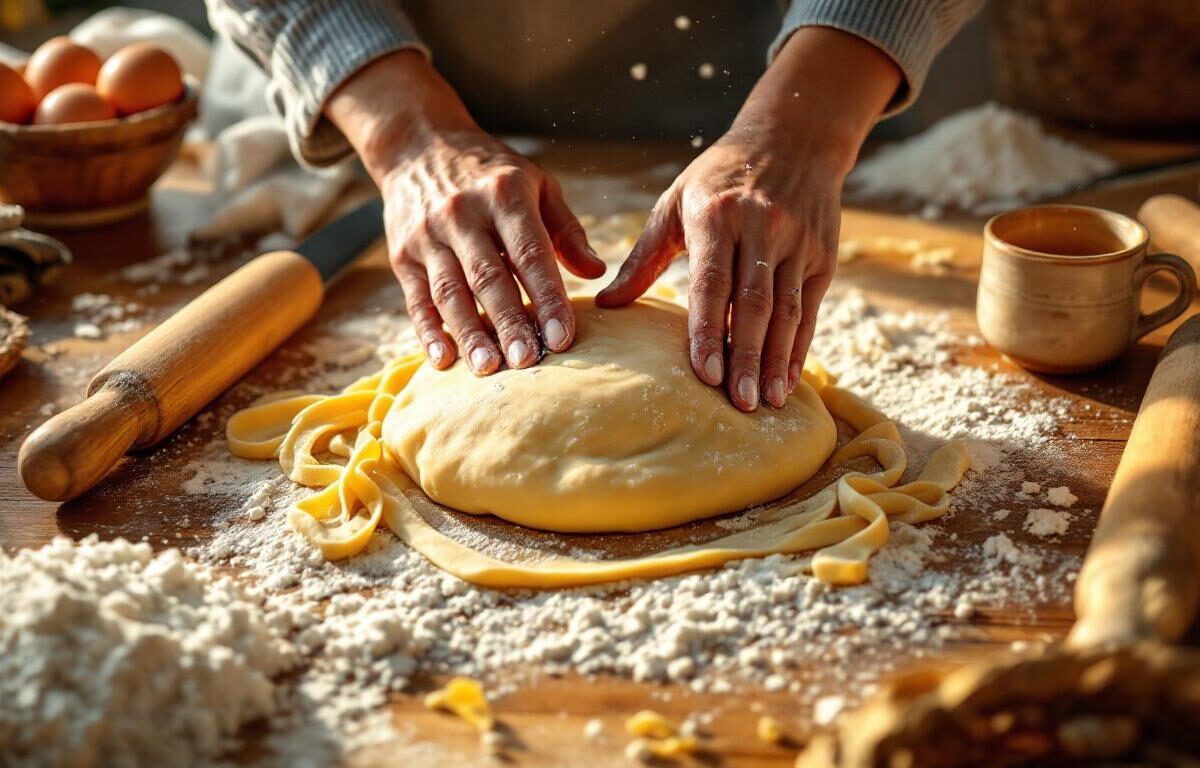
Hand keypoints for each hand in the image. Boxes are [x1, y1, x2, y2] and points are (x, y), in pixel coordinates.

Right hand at [327, 51, 603, 374]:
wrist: (418, 146)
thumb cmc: (491, 174)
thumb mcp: (536, 184)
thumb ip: (566, 230)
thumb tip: (596, 273)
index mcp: (504, 196)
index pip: (530, 253)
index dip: (547, 297)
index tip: (563, 337)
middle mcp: (462, 215)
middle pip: (488, 277)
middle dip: (509, 322)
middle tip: (528, 362)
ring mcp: (428, 236)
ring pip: (450, 292)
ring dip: (469, 333)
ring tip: (489, 368)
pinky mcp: (402, 255)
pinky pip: (416, 298)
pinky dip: (429, 331)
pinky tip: (444, 359)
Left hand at [596, 28, 899, 410]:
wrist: (793, 138)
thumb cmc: (719, 177)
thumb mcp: (675, 203)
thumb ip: (643, 257)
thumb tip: (606, 305)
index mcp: (716, 216)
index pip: (712, 284)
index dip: (709, 331)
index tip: (705, 374)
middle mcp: (760, 229)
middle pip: (753, 305)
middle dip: (746, 358)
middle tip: (738, 404)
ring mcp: (796, 243)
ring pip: (787, 311)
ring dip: (776, 360)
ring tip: (766, 402)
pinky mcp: (822, 256)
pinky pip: (810, 309)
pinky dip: (799, 347)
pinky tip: (789, 380)